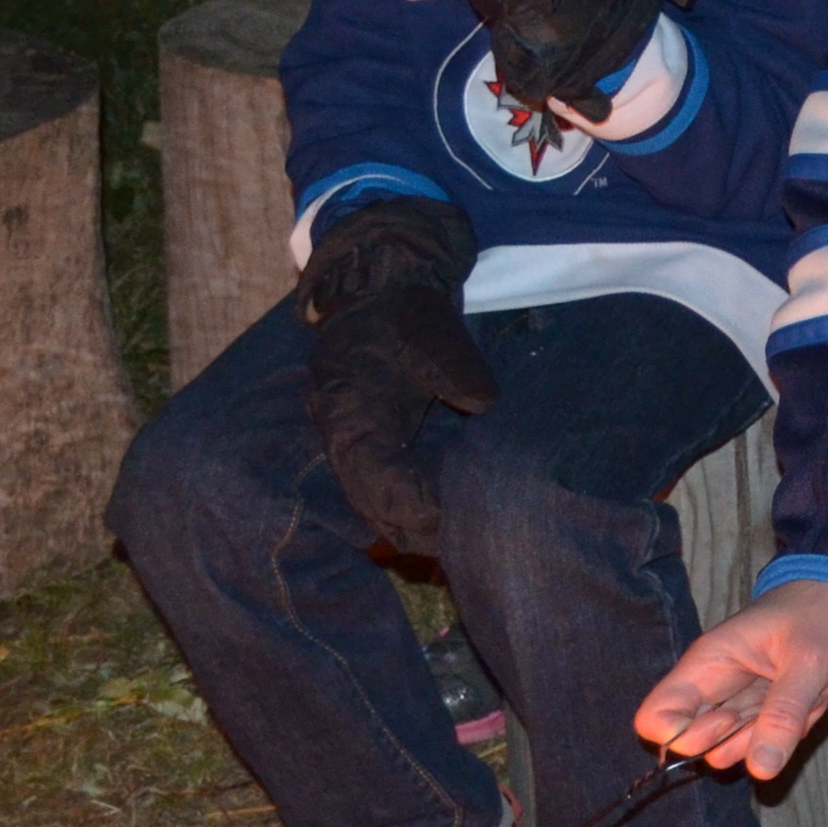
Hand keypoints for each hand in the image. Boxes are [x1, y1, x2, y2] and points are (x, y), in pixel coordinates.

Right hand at [299, 202, 495, 527]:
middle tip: (459, 542)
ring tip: (452, 539)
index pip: (374, 476)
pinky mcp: (369, 436)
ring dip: (407, 520)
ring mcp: (352, 437)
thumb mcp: (432, 328)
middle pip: (369, 500)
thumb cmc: (405, 307)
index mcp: (351, 410)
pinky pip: (381, 483)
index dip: (410, 503)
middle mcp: (344, 432)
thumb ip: (454, 365)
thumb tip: (482, 402)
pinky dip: (407, 502)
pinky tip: (441, 514)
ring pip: (372, 497)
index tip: (447, 518)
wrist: (379, 285)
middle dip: (411, 525)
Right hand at [636, 578, 827, 779]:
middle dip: (746, 740)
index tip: (731, 719)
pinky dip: (799, 725)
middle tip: (787, 702)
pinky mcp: (764, 710)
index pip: (655, 719)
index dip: (683, 737)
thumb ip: (783, 715)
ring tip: (812, 690)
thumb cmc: (824, 612)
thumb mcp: (809, 661)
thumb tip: (760, 771)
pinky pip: (769, 740)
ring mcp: (739, 701)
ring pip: (738, 748)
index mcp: (707, 664)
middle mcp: (714, 687)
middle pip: (697, 743)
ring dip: (781, 731)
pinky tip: (820, 690)